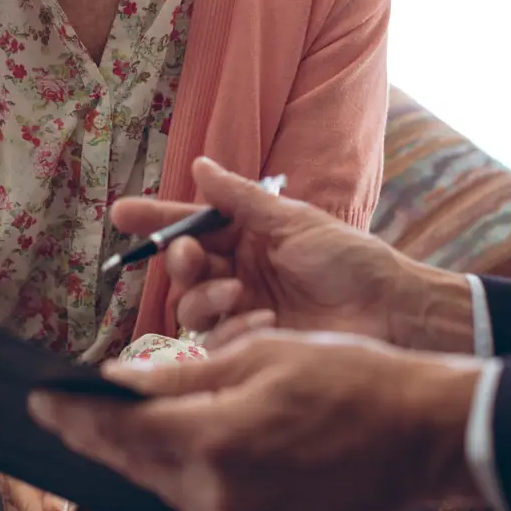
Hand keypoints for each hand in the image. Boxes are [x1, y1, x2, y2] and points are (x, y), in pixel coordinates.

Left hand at [30, 330, 479, 510]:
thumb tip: (120, 384)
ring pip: (172, 492)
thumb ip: (182, 378)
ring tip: (130, 426)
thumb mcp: (260, 355)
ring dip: (151, 459)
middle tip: (68, 411)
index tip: (39, 400)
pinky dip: (195, 481)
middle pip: (139, 467)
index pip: (120, 432)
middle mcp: (224, 500)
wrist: (428, 435)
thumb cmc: (352, 379)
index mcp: (216, 443)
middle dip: (102, 438)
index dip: (74, 416)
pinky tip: (194, 452)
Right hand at [113, 157, 470, 351]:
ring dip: (204, 298)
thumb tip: (198, 164)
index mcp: (247, 237)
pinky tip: (261, 321)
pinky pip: (217, 342)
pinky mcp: (254, 346)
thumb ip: (241, 199)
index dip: (155, 219)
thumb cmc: (351, 260)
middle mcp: (239, 272)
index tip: (120, 213)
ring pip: (192, 308)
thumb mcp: (294, 220)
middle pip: (183, 270)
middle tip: (190, 257)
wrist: (390, 311)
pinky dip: (231, 331)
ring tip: (236, 294)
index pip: (191, 224)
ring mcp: (245, 310)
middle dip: (179, 262)